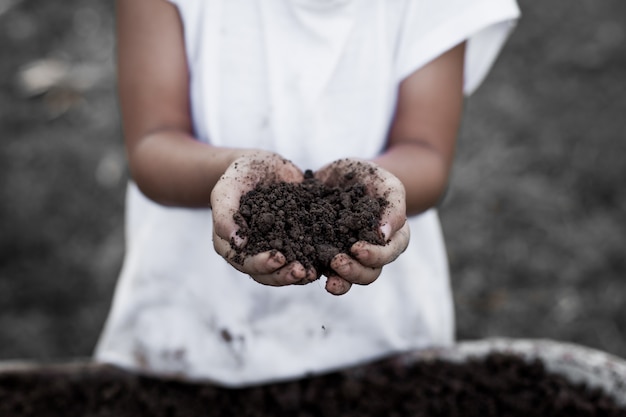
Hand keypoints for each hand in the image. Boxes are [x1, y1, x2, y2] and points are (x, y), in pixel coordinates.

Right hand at [211, 151, 317, 285]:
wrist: (264, 165)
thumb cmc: (240, 175)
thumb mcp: (227, 188)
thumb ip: (226, 213)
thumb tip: (238, 243)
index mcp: (231, 244)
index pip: (244, 262)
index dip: (261, 264)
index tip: (279, 258)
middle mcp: (253, 251)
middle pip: (265, 273)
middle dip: (283, 275)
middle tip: (301, 271)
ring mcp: (274, 248)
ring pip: (283, 270)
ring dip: (298, 275)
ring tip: (313, 273)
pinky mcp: (294, 241)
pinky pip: (302, 257)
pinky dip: (312, 262)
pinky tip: (324, 262)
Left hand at [314, 159, 409, 294]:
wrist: (340, 175)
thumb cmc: (371, 178)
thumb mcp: (387, 185)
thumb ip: (392, 207)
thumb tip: (383, 235)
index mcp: (392, 238)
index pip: (388, 254)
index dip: (374, 255)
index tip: (357, 248)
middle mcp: (372, 253)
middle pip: (368, 273)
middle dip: (354, 271)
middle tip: (337, 261)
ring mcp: (348, 256)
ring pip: (347, 278)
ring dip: (339, 281)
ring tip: (328, 280)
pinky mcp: (325, 254)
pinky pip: (322, 270)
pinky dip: (315, 273)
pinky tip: (306, 273)